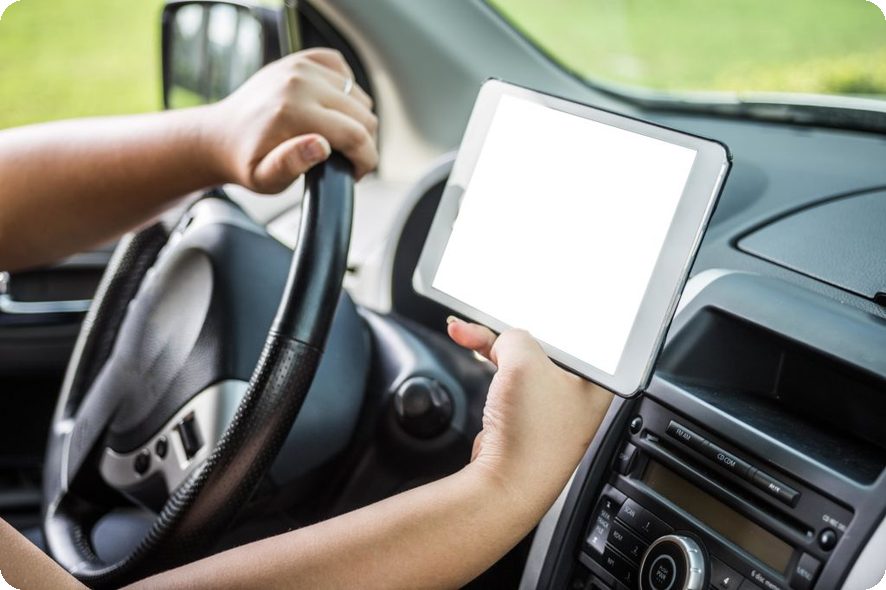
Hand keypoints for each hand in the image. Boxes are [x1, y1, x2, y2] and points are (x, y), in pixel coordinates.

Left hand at [203, 48, 377, 192]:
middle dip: (363, 145)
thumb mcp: (264, 177)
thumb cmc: (247, 159)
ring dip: (356, 121)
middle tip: (345, 161)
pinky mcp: (304, 60)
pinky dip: (347, 92)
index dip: (366, 160)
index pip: (356, 135)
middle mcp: (300, 82)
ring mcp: (303, 66)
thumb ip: (291, 165)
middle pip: (363, 115)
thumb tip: (321, 146)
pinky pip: (345, 72)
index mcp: (293, 111)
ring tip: (337, 139)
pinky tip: (333, 110)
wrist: (223, 134)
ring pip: (359, 97)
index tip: (356, 174)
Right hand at [447, 318, 612, 514]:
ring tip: (465, 330)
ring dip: (492, 341)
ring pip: (521, 358)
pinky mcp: (525, 414)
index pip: (577, 329)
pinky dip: (490, 361)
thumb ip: (515, 336)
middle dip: (510, 326)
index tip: (527, 292)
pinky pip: (509, 376)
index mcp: (595, 378)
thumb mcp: (523, 360)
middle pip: (544, 342)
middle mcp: (577, 391)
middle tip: (488, 313)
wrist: (505, 485)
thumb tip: (505, 338)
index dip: (550, 310)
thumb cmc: (531, 433)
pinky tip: (471, 346)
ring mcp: (550, 404)